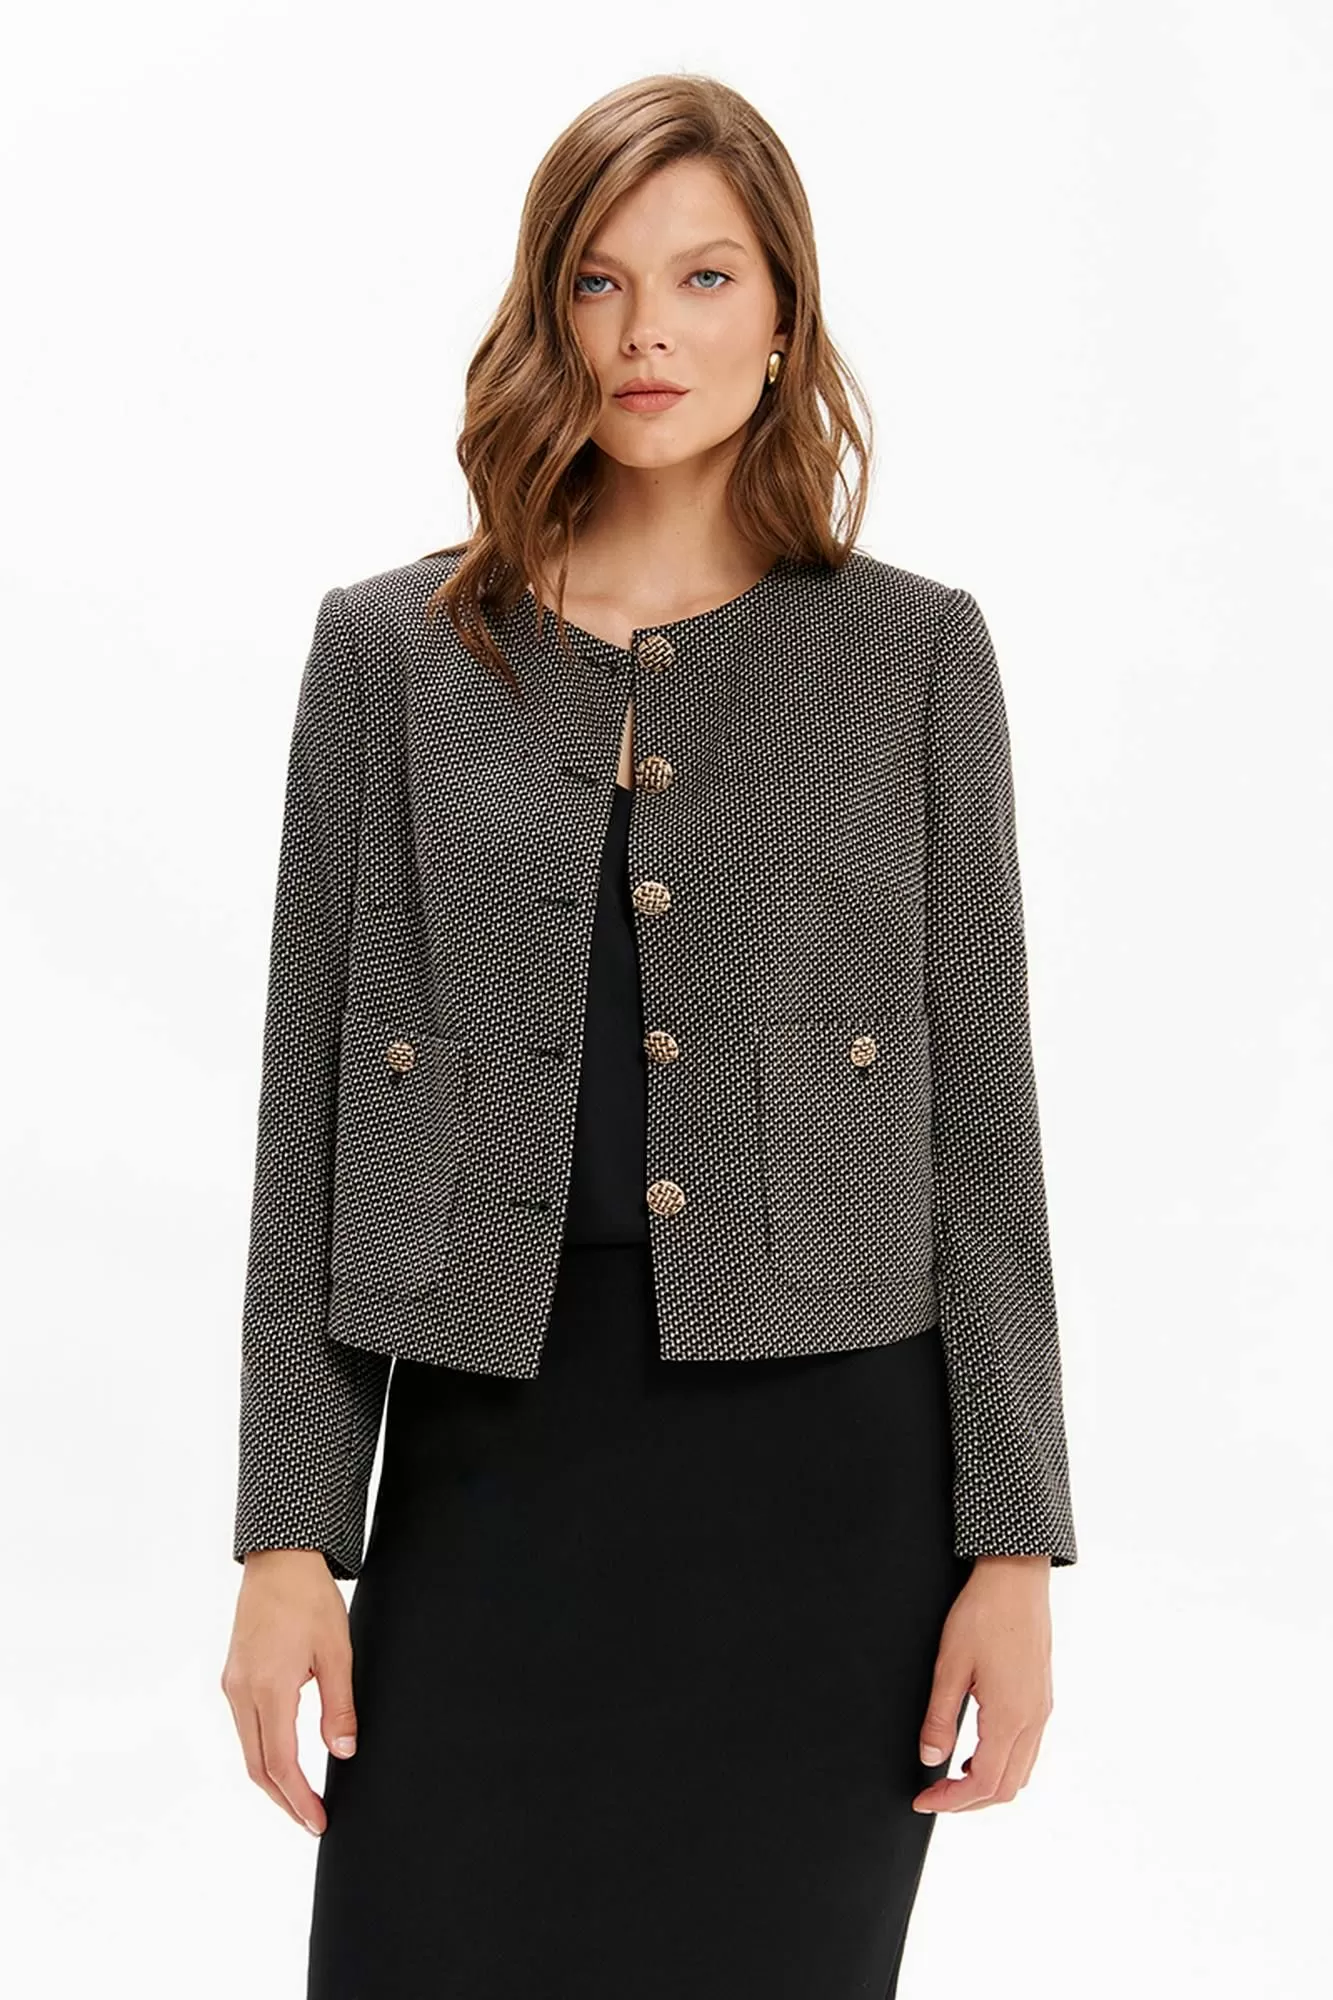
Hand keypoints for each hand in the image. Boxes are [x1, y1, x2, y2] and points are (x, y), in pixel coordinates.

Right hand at [220, 1549, 358, 1835]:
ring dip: (273, 1779)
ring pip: (248, 1750)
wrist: (279, 1561)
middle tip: (312, 1821)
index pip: (281, 1763)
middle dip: (284, 1800)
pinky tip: (284, 1759)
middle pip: (257, 1767)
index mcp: (268, 1688)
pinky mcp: (233, 1677)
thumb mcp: (336, 1652)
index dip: (299, 1799)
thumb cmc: (309, 1599)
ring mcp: (233, 1685)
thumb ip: (339, 1706)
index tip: (318, 1822)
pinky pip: (246, 1728)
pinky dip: (264, 1753)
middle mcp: (241, 1692)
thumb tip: (343, 1753)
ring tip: (301, 1799)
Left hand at [912, 1554, 1052, 1812]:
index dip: (951, 1801)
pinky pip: (1028, 1750)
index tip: (923, 1800)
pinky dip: (1002, 1764)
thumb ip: (939, 1718)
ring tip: (952, 1777)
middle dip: (969, 1802)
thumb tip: (930, 1759)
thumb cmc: (982, 1615)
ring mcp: (1042, 1710)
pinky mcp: (1042, 1698)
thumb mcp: (950, 1666)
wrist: (1017, 1579)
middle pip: (1007, 1788)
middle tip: (934, 1796)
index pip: (984, 1783)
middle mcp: (1033, 1720)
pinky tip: (976, 1750)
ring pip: (1021, 1772)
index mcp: (1010, 1717)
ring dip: (988, 1785)